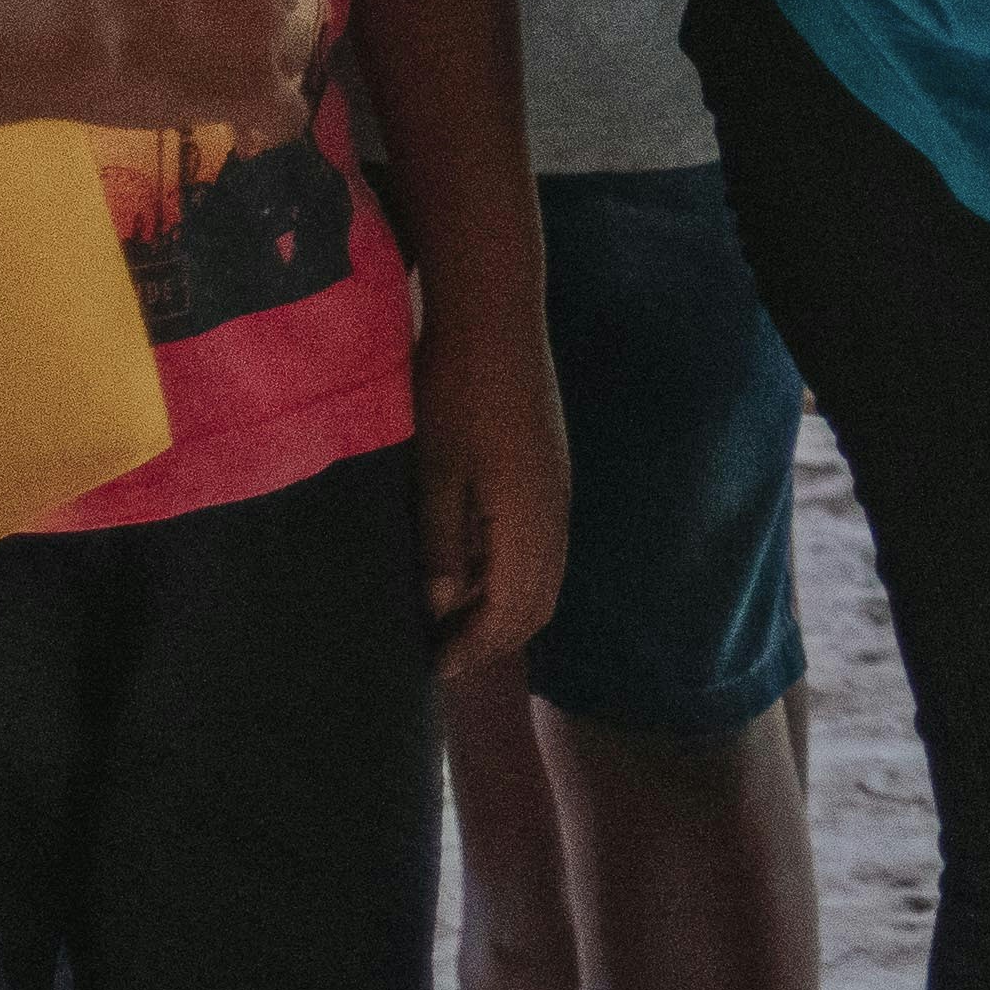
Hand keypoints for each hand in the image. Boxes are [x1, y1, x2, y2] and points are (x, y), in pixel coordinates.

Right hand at [28, 0, 317, 139]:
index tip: (207, 14)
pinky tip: (243, 135)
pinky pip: (286, 114)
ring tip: (221, 98)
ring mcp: (267, 22)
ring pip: (291, 55)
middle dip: (253, 29)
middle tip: (211, 56)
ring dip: (263, 75)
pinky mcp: (258, 84)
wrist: (60, 21)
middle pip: (281, 2)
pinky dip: (266, 128)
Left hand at [416, 315, 571, 675]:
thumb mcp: (435, 471)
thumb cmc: (456, 393)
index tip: (432, 669)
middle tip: (443, 656)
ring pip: (545, 577)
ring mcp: (557, 492)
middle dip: (495, 639)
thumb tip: (442, 609)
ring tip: (454, 621)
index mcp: (528, 519)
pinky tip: (473, 569)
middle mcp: (554, 513)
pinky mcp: (550, 473)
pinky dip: (513, 577)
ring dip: (505, 609)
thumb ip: (443, 543)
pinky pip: (544, 548)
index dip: (474, 647)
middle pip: (538, 603)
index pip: (511, 610)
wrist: (495, 320)